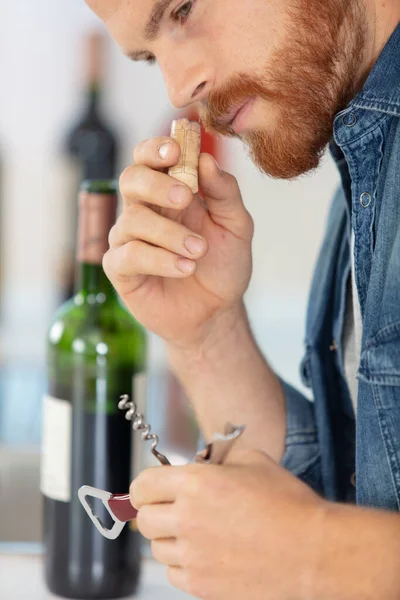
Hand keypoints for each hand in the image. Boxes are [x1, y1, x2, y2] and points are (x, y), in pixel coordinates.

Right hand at [103, 137, 252, 349]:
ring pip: (133, 220)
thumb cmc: (223, 266)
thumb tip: (205, 159)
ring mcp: (129, 240)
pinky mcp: (121, 270)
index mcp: (169, 193)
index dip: (156, 149)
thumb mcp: (236, 226)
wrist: (217, 311)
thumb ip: (224, 192)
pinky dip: (160, 260)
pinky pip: (129, 255)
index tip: (176, 150)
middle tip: (185, 198)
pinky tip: (185, 268)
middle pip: (131, 179)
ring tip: (199, 251)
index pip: (150, 158)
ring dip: (170, 233)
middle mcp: (144, 211)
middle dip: (156, 184)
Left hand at [130, 449, 326, 599]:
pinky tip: (204, 555)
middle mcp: (187, 519)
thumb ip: (218, 460)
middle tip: (172, 510)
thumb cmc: (287, 503)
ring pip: (158, 549)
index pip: (143, 486)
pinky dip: (183, 565)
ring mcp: (194, 556)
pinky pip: (174, 575)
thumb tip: (202, 466)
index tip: (150, 491)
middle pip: (146, 519)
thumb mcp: (253, 461)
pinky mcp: (203, 585)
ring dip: (170, 539)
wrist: (312, 549)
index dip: (144, 487)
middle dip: (156, 512)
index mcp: (195, 484)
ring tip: (195, 533)